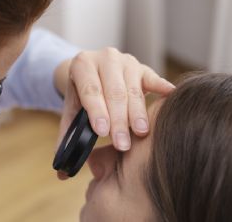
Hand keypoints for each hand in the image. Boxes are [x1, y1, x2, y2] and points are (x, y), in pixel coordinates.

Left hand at [55, 48, 173, 150]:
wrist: (91, 72)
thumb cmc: (82, 96)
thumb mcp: (71, 111)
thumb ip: (66, 137)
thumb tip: (61, 173)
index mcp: (82, 65)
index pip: (90, 90)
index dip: (97, 111)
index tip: (102, 131)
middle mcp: (105, 58)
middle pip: (114, 92)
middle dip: (118, 120)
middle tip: (122, 144)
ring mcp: (126, 61)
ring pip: (133, 89)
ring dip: (137, 113)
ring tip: (140, 133)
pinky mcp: (143, 67)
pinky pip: (153, 78)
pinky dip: (161, 87)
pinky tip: (169, 96)